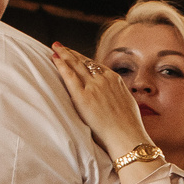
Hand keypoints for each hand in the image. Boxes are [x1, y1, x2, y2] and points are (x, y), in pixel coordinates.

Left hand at [47, 43, 154, 165]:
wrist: (127, 136)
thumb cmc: (128, 127)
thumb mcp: (128, 103)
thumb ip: (117, 94)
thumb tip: (114, 95)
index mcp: (115, 80)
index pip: (96, 65)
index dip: (83, 59)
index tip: (76, 55)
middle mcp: (104, 79)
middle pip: (84, 62)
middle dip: (71, 53)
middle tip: (60, 46)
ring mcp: (93, 86)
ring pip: (76, 65)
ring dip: (64, 54)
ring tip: (55, 48)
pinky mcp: (83, 96)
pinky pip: (69, 76)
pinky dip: (61, 65)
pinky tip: (54, 58)